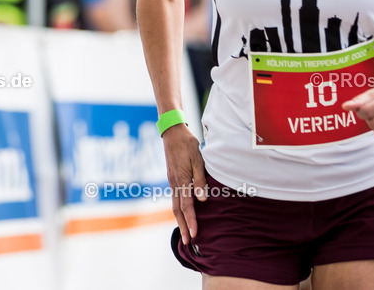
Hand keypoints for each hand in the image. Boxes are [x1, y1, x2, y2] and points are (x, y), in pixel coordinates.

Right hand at [161, 124, 206, 244]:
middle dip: (183, 226)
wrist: (172, 132)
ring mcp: (172, 181)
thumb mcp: (198, 160)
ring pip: (174, 206)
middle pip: (178, 210)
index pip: (187, 205)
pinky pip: (174, 198)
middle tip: (188, 242)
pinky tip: (182, 214)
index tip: (195, 233)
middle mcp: (174, 183)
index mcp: (181, 180)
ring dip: (180, 220)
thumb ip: (200, 180)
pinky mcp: (172, 178)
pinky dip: (178, 210)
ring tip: (185, 233)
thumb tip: (202, 200)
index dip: (192, 221)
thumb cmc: (188, 144)